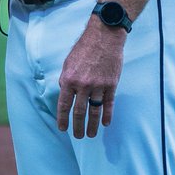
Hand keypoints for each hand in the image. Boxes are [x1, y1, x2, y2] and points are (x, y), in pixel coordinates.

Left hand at [57, 22, 124, 137]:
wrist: (103, 38)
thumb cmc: (83, 49)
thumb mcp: (68, 63)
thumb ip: (66, 80)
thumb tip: (65, 95)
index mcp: (68, 79)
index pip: (64, 105)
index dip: (62, 118)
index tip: (62, 128)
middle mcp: (82, 85)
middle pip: (79, 111)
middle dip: (77, 126)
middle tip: (78, 136)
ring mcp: (98, 86)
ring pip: (94, 110)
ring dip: (92, 125)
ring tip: (90, 135)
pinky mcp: (111, 85)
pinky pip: (108, 104)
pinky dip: (106, 115)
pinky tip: (105, 124)